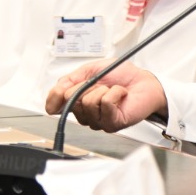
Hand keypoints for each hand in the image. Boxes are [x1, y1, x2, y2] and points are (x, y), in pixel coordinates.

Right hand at [45, 59, 167, 132]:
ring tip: (112, 90)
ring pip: (87, 102)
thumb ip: (67, 82)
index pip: (55, 104)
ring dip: (102, 89)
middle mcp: (86, 114)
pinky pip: (105, 103)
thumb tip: (52, 100)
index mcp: (77, 102)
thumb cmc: (120, 76)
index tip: (72, 84)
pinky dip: (114, 93)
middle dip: (86, 86)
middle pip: (71, 101)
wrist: (143, 81)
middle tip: (99, 84)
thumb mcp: (88, 71)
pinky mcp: (112, 123)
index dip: (60, 93)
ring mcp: (98, 121)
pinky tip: (120, 94)